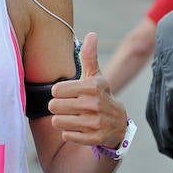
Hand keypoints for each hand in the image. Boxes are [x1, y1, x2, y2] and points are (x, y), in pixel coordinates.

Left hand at [48, 32, 127, 148]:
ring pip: (58, 121)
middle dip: (58, 107)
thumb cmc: (100, 96)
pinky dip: (69, 133)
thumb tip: (92, 34)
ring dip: (62, 120)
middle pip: (54, 106)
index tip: (68, 94)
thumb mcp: (96, 76)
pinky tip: (80, 128)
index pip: (56, 90)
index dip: (59, 93)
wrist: (119, 124)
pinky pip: (66, 135)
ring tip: (73, 117)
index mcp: (92, 87)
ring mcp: (96, 123)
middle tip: (69, 107)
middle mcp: (95, 104)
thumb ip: (89, 56)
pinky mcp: (94, 138)